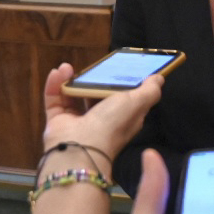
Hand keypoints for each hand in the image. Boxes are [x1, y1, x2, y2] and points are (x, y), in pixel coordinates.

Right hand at [41, 64, 162, 166]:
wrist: (79, 148)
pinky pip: (55, 100)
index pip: (123, 97)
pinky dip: (54, 86)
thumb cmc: (112, 124)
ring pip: (73, 96)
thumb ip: (149, 91)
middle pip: (96, 95)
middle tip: (90, 65)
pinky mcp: (58, 122)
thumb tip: (159, 79)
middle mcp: (100, 120)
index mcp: (122, 117)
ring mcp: (77, 121)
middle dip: (93, 79)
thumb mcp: (136, 103)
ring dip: (71, 80)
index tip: (117, 65)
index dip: (120, 82)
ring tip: (68, 67)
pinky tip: (57, 72)